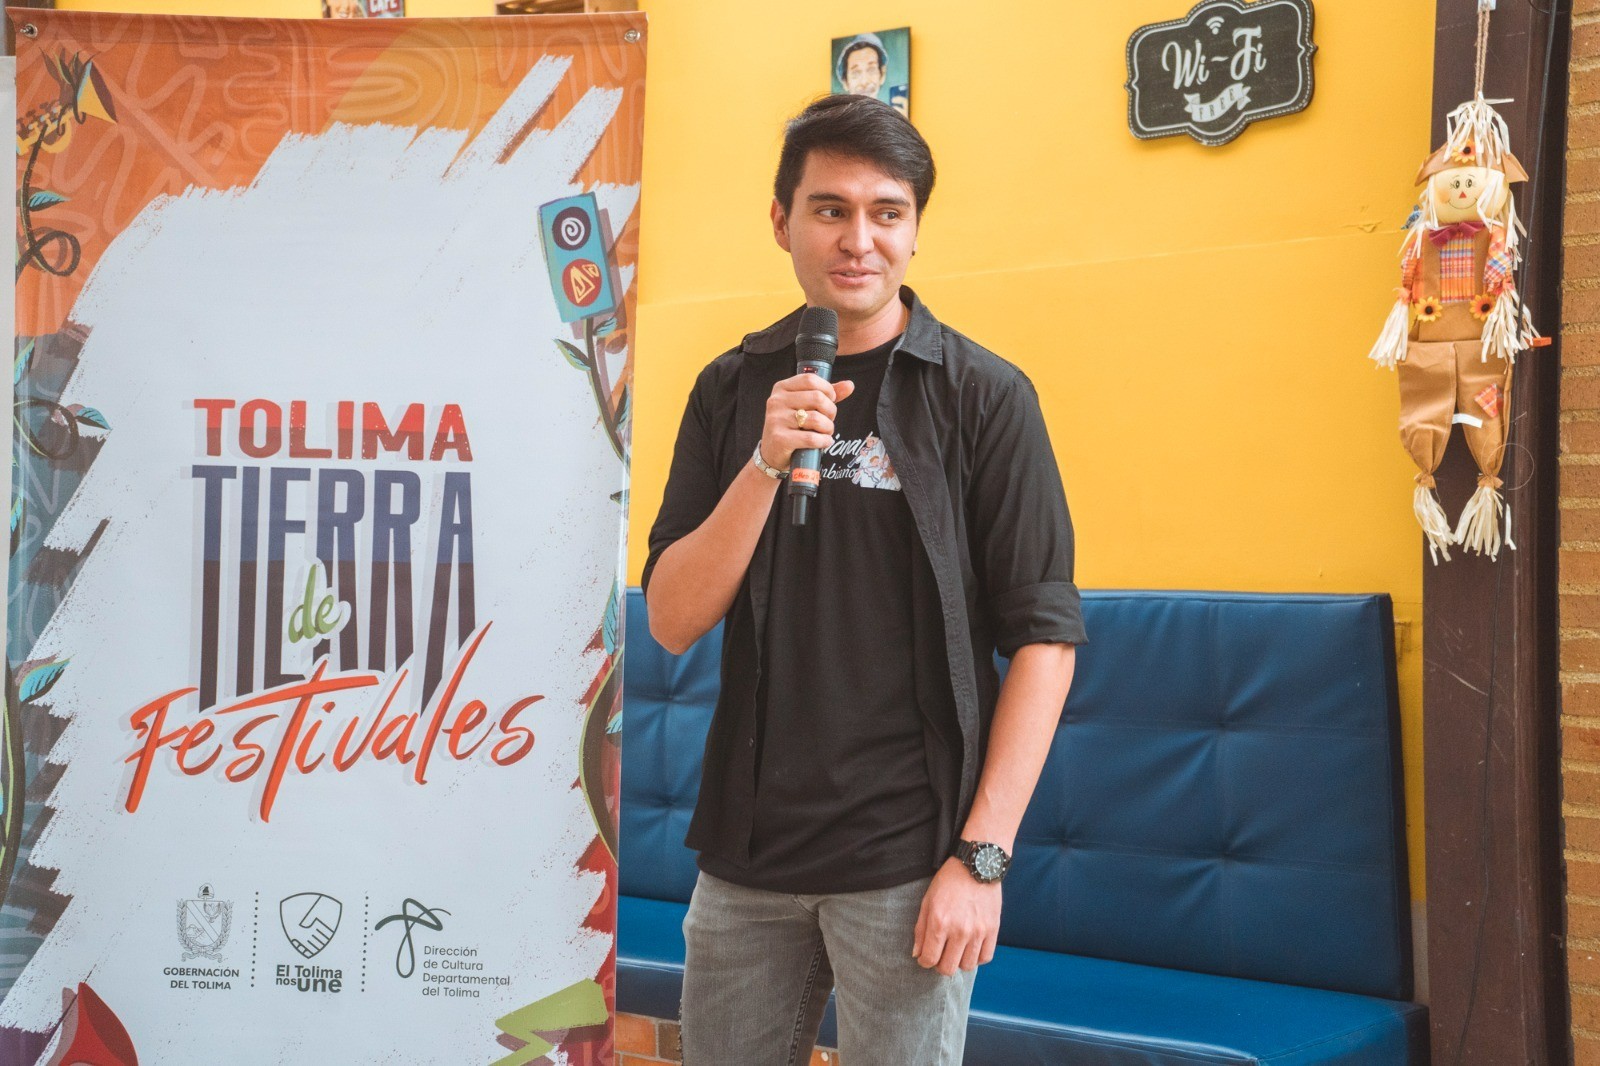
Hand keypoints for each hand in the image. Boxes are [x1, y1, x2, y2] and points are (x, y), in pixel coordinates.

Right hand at [759, 373, 856, 470]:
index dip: (827, 389)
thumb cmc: (792, 426)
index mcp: (782, 388)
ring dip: (828, 428)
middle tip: (829, 420)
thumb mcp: (804, 406)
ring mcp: (776, 420)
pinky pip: (811, 438)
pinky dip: (823, 441)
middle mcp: (776, 401)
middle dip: (831, 411)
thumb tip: (849, 385)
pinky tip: (824, 442)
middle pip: (817, 398)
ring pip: (816, 419)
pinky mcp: (780, 438)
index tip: (831, 400)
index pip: (810, 379)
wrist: (772, 452)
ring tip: (826, 433)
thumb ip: (826, 394)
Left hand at [912, 857, 1000, 976]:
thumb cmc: (949, 881)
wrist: (976, 865)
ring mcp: (978, 931)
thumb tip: (917, 954)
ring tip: (956, 950)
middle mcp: (959, 930)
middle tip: (940, 954)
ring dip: (959, 962)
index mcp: (939, 923)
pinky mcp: (993, 929)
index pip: (929, 959)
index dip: (924, 961)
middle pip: (947, 968)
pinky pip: (985, 957)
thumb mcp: (927, 901)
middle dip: (940, 965)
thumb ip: (920, 930)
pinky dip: (976, 957)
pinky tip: (970, 947)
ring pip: (967, 966)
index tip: (925, 957)